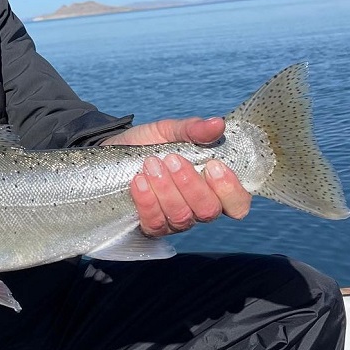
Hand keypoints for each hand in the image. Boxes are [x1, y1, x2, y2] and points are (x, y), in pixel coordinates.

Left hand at [103, 117, 251, 236]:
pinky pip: (155, 223)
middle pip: (209, 211)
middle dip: (190, 184)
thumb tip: (218, 124)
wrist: (112, 152)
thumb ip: (193, 130)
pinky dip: (147, 201)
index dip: (231, 189)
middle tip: (171, 159)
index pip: (237, 203)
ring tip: (151, 164)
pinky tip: (138, 181)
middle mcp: (197, 208)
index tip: (213, 165)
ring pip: (182, 217)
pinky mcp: (150, 226)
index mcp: (212, 186)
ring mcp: (175, 220)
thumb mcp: (169, 131)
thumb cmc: (149, 143)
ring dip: (166, 189)